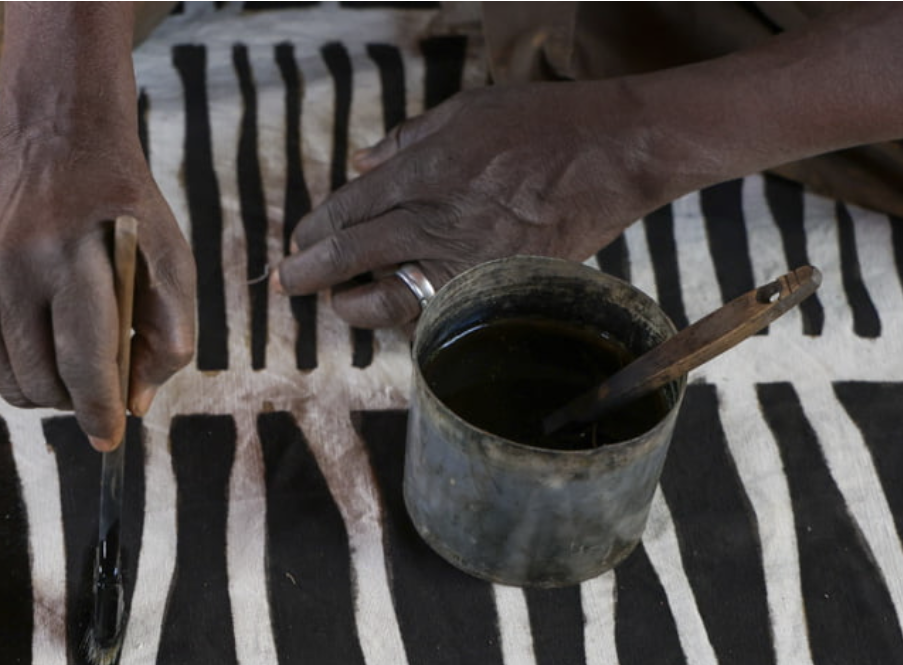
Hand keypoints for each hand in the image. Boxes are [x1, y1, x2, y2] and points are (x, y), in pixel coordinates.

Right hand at [0, 3, 194, 451]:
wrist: (59, 148)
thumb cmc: (126, 213)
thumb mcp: (170, 261)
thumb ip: (167, 338)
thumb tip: (135, 406)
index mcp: (75, 261)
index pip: (85, 360)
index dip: (100, 410)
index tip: (111, 439)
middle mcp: (17, 270)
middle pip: (45, 380)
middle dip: (78, 401)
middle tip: (102, 388)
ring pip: (12, 380)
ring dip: (49, 391)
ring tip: (76, 364)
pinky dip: (22, 369)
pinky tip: (47, 339)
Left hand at [274, 79, 664, 327]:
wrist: (617, 153)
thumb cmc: (542, 123)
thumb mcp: (465, 111)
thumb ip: (407, 141)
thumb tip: (360, 163)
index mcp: (424, 173)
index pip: (349, 211)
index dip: (314, 232)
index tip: (296, 244)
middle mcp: (437, 221)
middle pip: (353, 257)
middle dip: (310, 274)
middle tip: (285, 284)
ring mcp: (467, 261)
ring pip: (389, 300)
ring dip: (354, 305)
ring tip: (340, 304)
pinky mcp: (496, 287)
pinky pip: (438, 313)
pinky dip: (410, 316)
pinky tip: (398, 310)